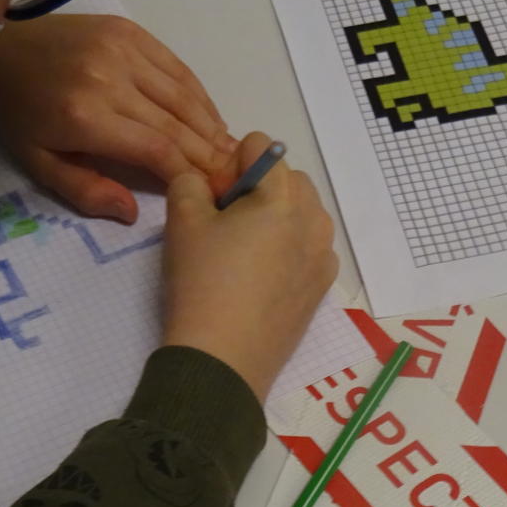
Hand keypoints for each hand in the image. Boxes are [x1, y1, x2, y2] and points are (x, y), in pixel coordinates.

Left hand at [0, 14, 236, 223]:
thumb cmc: (18, 113)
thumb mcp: (39, 163)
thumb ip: (85, 190)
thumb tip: (131, 214)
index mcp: (86, 117)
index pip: (156, 148)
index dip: (189, 172)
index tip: (210, 192)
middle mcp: (110, 79)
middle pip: (177, 123)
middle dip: (209, 153)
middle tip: (234, 176)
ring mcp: (122, 49)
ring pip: (182, 93)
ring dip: (210, 124)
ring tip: (229, 150)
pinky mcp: (129, 30)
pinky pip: (175, 65)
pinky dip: (197, 93)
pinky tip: (210, 116)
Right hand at [162, 134, 338, 399]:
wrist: (222, 360)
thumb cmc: (202, 283)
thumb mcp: (182, 221)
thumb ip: (190, 182)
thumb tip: (205, 181)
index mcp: (284, 194)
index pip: (261, 146)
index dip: (230, 165)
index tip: (213, 200)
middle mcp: (315, 218)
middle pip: (287, 178)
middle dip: (257, 189)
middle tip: (224, 225)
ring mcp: (324, 254)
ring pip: (302, 213)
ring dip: (275, 217)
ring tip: (242, 253)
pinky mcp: (323, 285)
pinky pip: (308, 247)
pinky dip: (288, 248)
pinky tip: (260, 279)